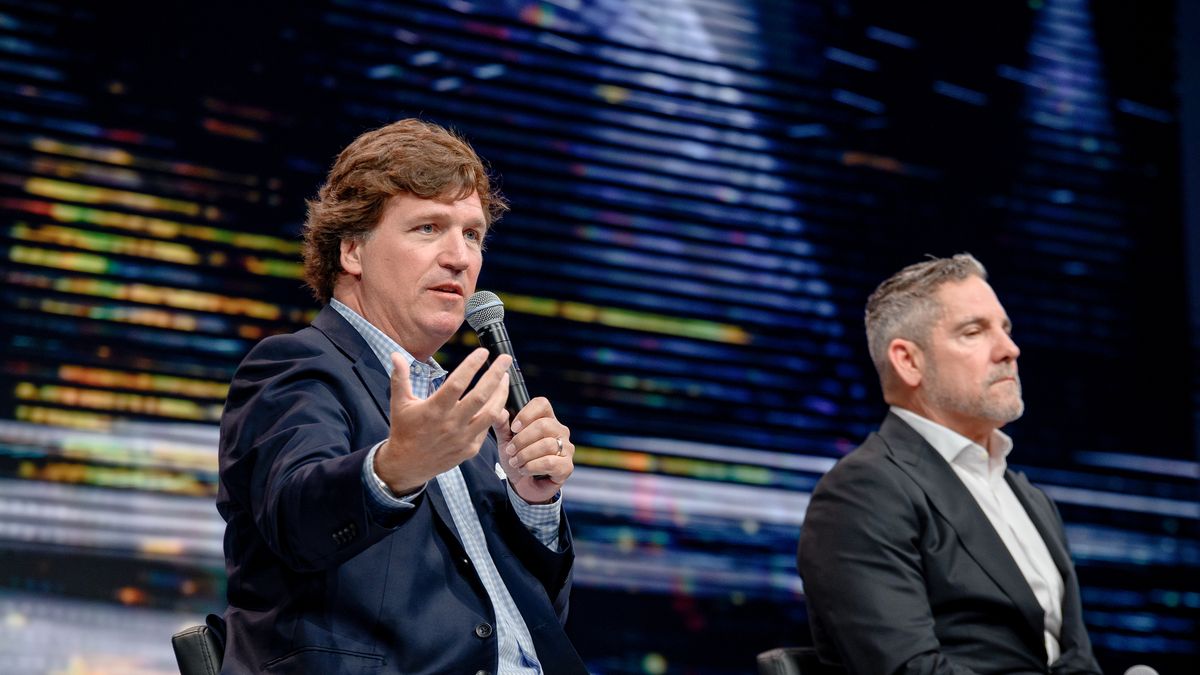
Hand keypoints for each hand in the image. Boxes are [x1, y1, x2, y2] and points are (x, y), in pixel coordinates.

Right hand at [374, 348, 510, 494]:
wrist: (407, 465)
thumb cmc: (404, 430)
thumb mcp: (399, 403)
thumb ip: (400, 378)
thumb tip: (395, 355)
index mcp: (434, 409)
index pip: (457, 383)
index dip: (472, 366)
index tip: (483, 352)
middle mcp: (451, 423)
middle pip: (480, 396)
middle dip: (496, 375)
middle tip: (506, 359)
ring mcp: (463, 438)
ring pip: (490, 413)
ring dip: (501, 394)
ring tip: (505, 378)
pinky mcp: (470, 449)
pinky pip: (487, 428)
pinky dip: (494, 413)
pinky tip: (497, 400)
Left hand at [494, 396, 572, 503]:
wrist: (522, 486)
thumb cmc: (517, 459)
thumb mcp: (505, 441)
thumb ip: (502, 425)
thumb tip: (500, 411)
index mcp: (546, 419)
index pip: (542, 404)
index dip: (526, 414)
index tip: (514, 428)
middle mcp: (560, 431)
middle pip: (544, 425)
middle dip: (522, 439)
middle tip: (510, 450)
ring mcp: (566, 448)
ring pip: (546, 445)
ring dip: (525, 455)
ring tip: (515, 462)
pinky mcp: (566, 466)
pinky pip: (550, 462)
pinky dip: (532, 467)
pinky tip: (525, 470)